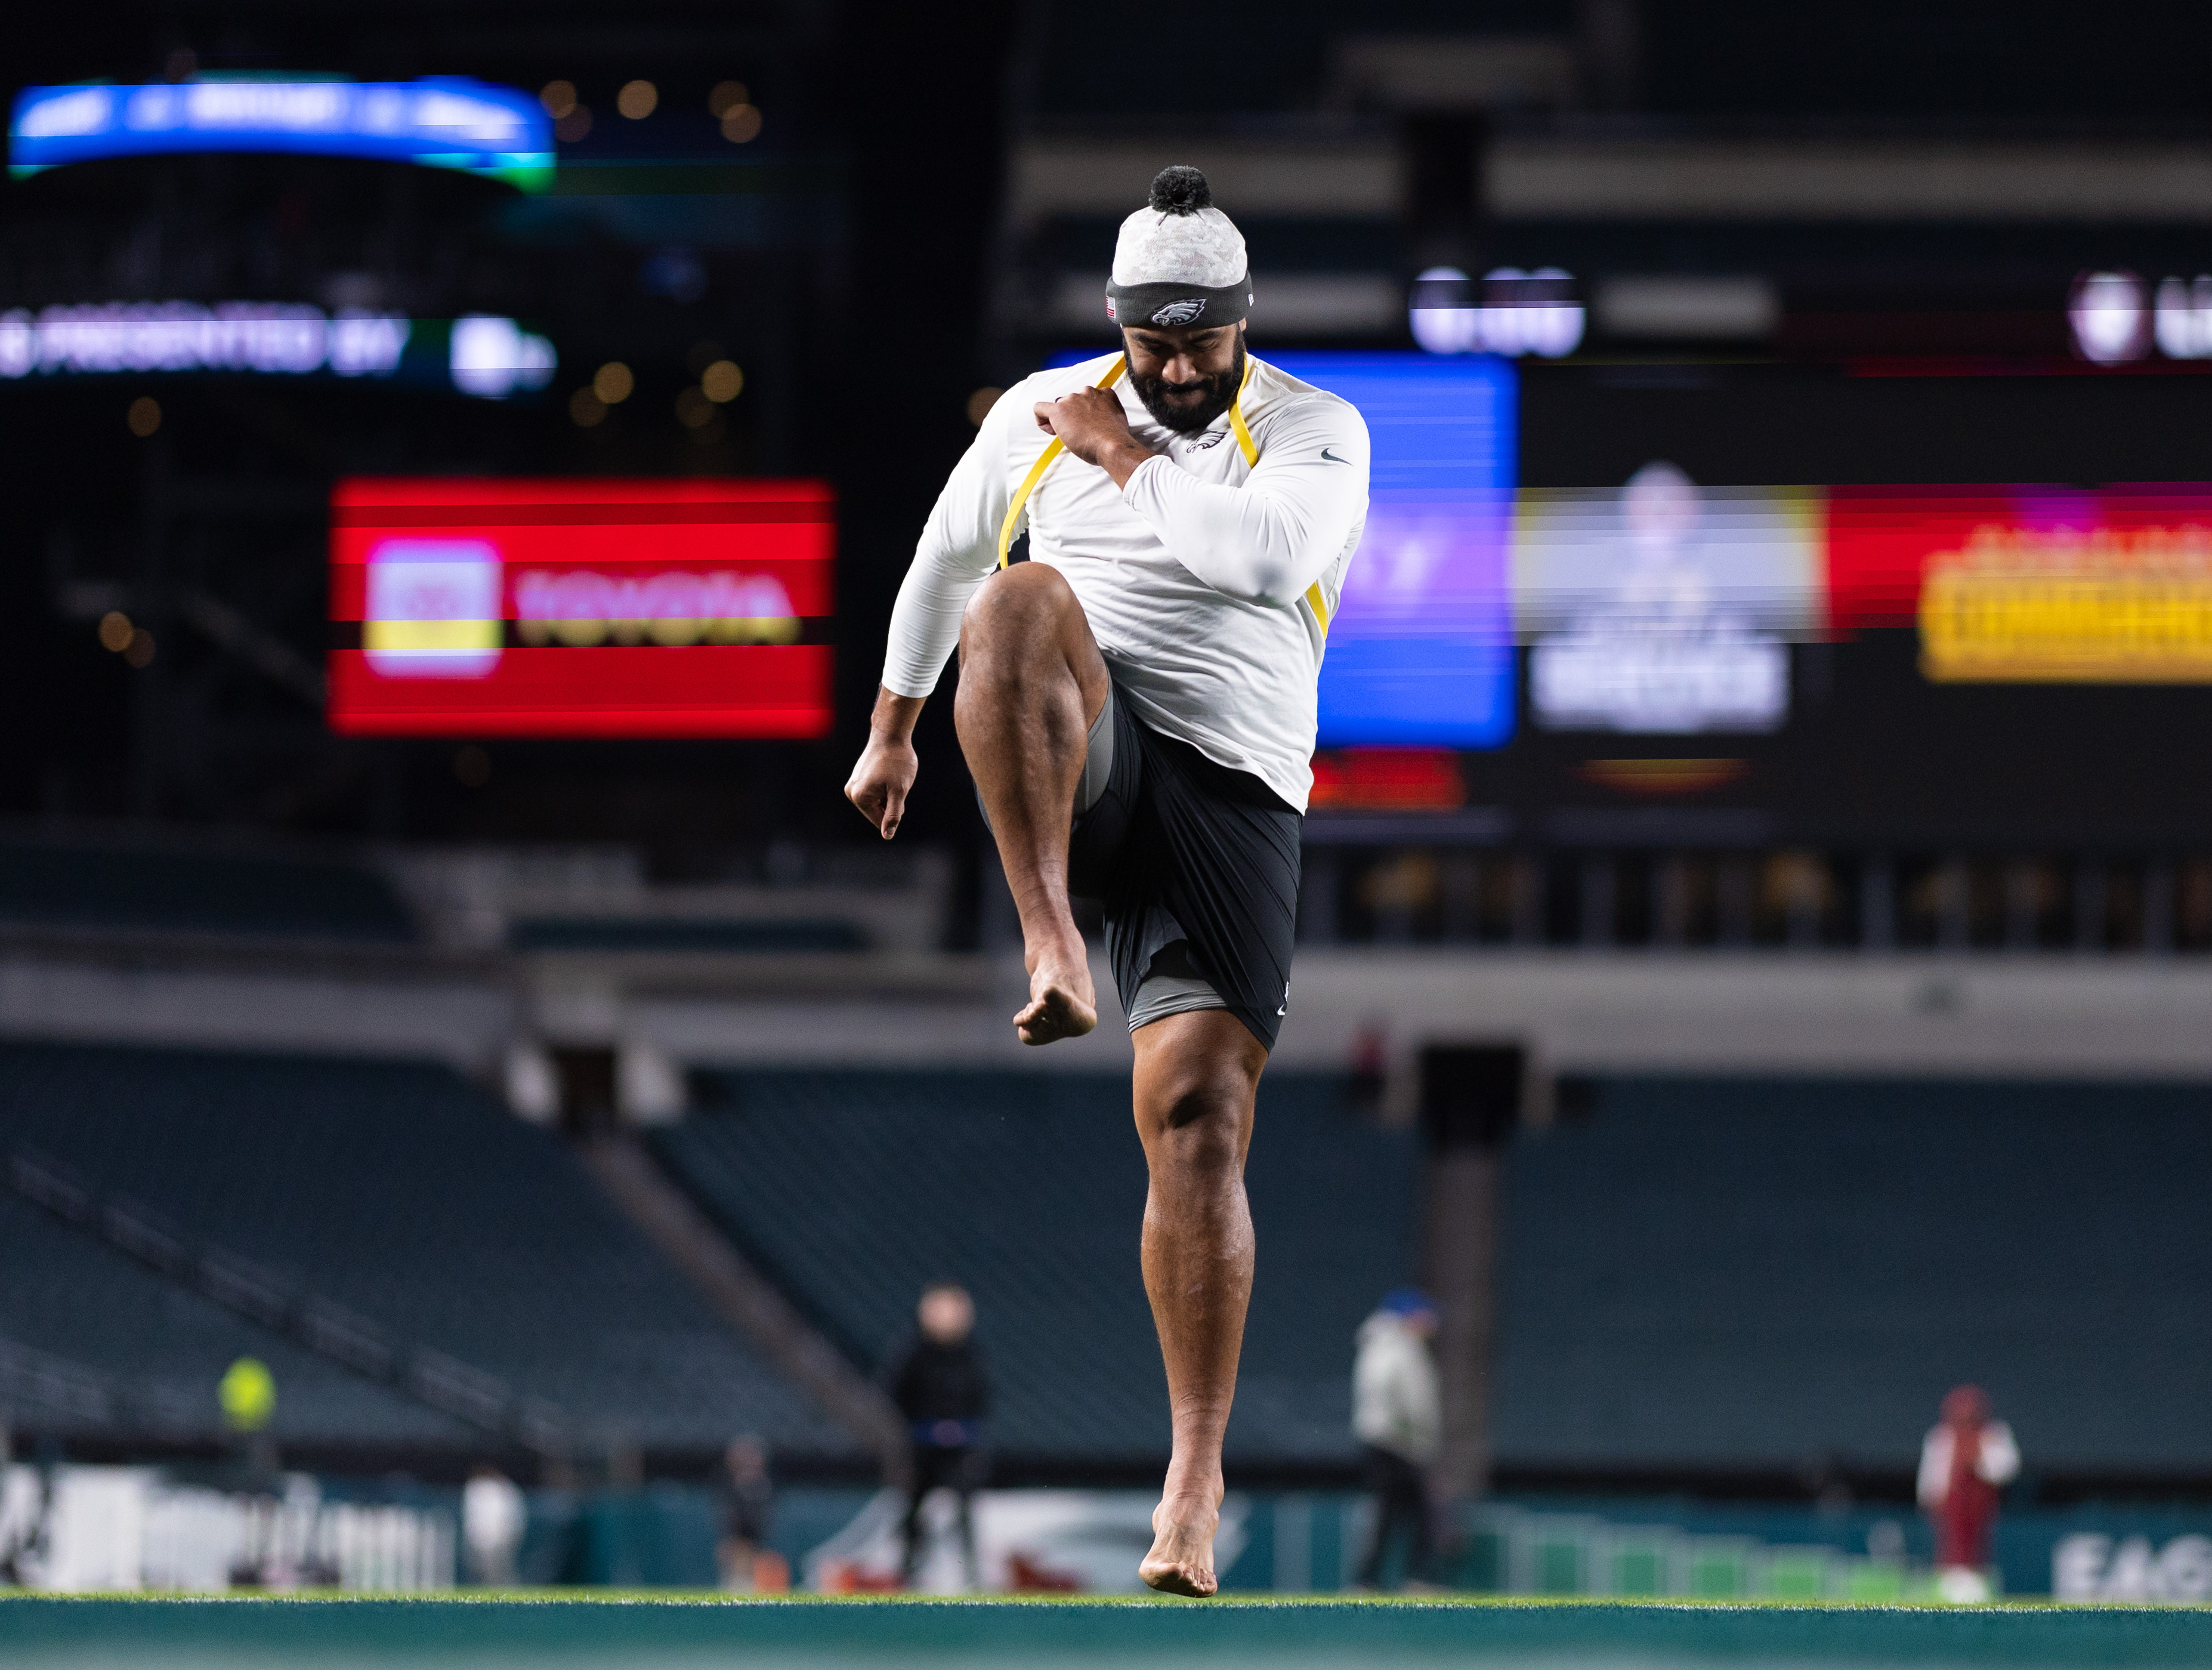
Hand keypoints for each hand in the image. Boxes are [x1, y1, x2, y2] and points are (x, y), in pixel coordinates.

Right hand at [846, 689, 924, 838]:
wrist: (891, 735)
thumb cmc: (897, 761)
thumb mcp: (899, 791)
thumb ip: (893, 815)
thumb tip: (887, 836)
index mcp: (859, 797)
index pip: (880, 820)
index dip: (895, 810)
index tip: (897, 791)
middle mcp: (851, 792)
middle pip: (877, 811)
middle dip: (890, 801)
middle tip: (895, 782)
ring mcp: (853, 784)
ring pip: (877, 801)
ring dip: (888, 794)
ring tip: (890, 776)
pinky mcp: (857, 777)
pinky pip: (874, 791)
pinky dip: (884, 786)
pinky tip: (887, 772)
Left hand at [1034, 388, 1157, 485]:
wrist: (1112, 444)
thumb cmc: (1116, 438)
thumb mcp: (1117, 419)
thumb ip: (1107, 413)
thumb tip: (1101, 421)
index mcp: (1103, 393)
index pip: (1088, 398)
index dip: (1085, 412)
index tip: (1087, 425)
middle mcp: (1087, 392)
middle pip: (1072, 401)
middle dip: (1073, 416)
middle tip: (1080, 433)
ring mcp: (1072, 399)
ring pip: (1059, 406)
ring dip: (1062, 420)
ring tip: (1070, 436)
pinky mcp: (1059, 410)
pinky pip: (1040, 408)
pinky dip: (1042, 419)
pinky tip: (1052, 431)